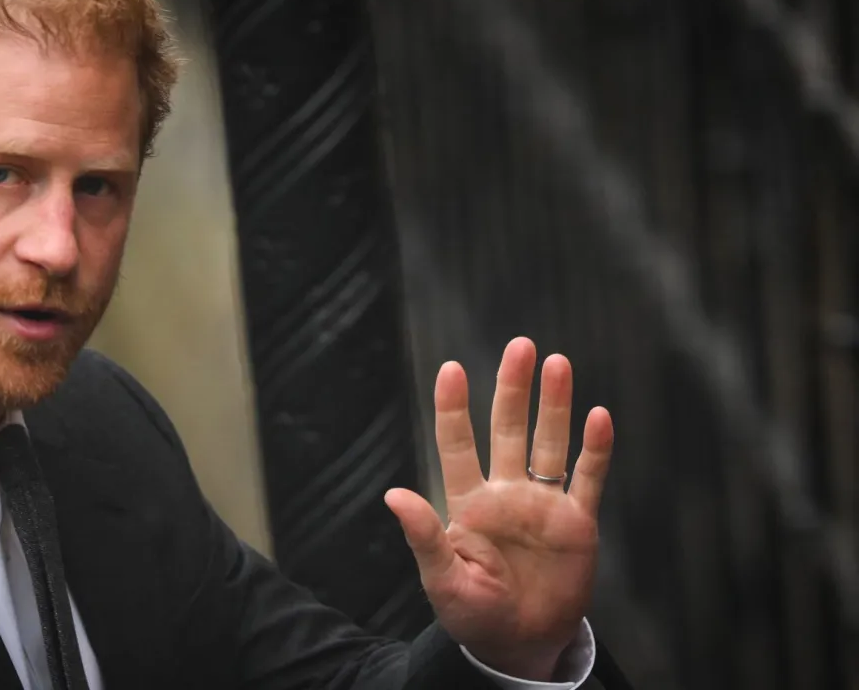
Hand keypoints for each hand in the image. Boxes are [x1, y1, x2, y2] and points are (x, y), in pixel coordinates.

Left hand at [384, 337, 612, 680]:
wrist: (520, 645)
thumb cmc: (472, 615)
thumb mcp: (442, 579)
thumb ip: (424, 536)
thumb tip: (392, 494)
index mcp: (469, 502)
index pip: (458, 445)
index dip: (454, 408)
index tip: (451, 368)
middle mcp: (506, 492)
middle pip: (509, 429)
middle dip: (513, 388)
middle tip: (520, 345)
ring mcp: (543, 503)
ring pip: (549, 443)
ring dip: (554, 405)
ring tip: (557, 362)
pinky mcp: (577, 523)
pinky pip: (587, 478)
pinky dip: (595, 449)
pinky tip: (598, 416)